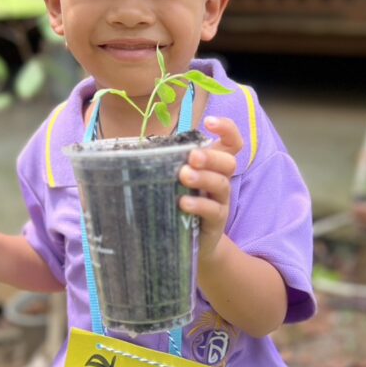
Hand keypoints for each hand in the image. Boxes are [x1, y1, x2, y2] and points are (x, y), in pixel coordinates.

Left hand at [177, 115, 241, 261]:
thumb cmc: (179, 203)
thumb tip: (133, 149)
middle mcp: (221, 181)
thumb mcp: (174, 180)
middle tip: (192, 157)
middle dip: (211, 157)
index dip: (227, 129)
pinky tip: (183, 203)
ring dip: (203, 178)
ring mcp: (220, 202)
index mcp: (213, 166)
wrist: (192, 243)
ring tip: (184, 176)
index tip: (208, 122)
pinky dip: (199, 205)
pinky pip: (213, 211)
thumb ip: (167, 163)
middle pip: (229, 162)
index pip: (232, 142)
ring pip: (222, 185)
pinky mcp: (216, 223)